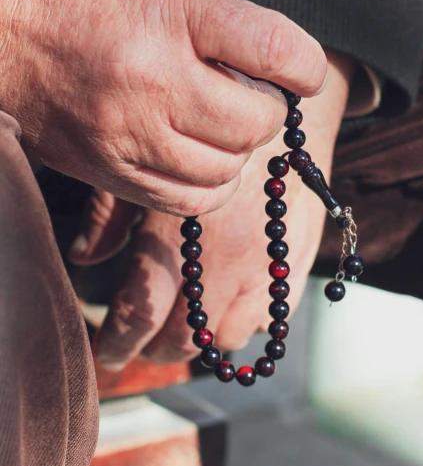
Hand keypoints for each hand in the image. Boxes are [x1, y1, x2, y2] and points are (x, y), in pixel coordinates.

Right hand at [0, 0, 325, 214]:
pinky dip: (211, 184)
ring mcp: (127, 131)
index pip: (274, 50)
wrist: (0, 22)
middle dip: (269, 112)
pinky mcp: (108, 169)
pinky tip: (201, 157)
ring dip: (239, 150)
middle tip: (253, 96)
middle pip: (254, 123)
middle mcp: (152, 78)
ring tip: (222, 125)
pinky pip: (187, 201)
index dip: (305, 67)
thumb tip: (273, 59)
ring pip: (224, 170)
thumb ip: (224, 5)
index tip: (302, 73)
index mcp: (173, 13)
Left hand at [70, 52, 354, 368]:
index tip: (106, 355)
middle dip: (156, 350)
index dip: (118, 344)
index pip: (141, 315)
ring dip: (204, 339)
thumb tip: (83, 256)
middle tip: (143, 343)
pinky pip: (270, 319)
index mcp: (181, 238)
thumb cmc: (206, 132)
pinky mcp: (296, 262)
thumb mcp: (148, 160)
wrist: (283, 109)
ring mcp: (265, 267)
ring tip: (189, 322)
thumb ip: (111, 213)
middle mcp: (226, 261)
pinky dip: (245, 322)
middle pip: (184, 337)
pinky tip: (230, 304)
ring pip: (229, 338)